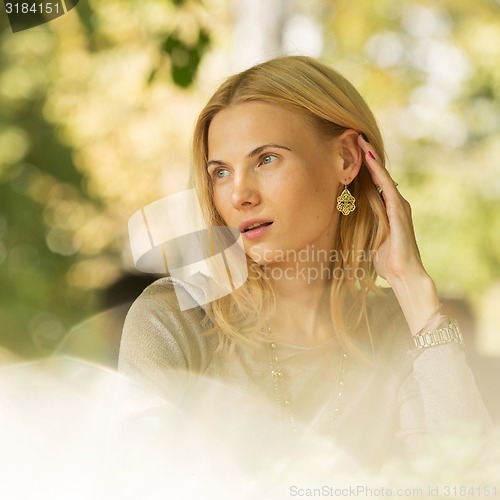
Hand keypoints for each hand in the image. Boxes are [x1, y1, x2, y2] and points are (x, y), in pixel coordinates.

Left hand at [357, 134, 425, 283]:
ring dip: (372, 158)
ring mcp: (399, 206)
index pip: (376, 183)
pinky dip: (378, 173)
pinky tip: (369, 160)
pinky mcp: (398, 211)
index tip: (353, 151)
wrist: (403, 274)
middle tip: (355, 137)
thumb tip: (347, 220)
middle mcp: (396, 203)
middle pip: (380, 175)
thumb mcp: (371, 238)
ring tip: (360, 141)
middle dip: (368, 156)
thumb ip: (364, 225)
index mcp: (389, 209)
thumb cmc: (386, 260)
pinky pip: (386, 187)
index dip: (365, 167)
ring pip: (383, 176)